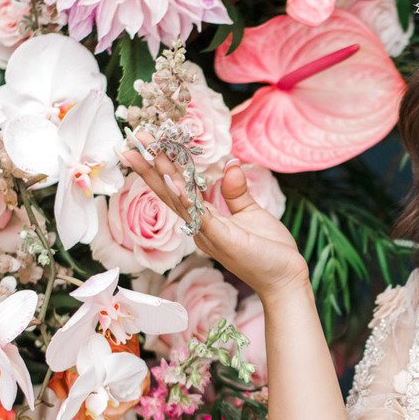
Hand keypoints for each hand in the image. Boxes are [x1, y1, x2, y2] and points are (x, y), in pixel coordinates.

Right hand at [120, 138, 308, 302]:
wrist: (285, 278)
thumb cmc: (268, 250)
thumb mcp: (251, 212)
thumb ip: (236, 191)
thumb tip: (231, 163)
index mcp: (205, 220)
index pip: (179, 189)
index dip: (163, 167)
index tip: (149, 144)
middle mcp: (200, 228)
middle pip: (169, 193)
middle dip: (150, 167)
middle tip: (133, 141)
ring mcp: (208, 234)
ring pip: (179, 202)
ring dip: (162, 177)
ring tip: (146, 153)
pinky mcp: (223, 239)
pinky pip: (200, 216)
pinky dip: (186, 199)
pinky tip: (174, 182)